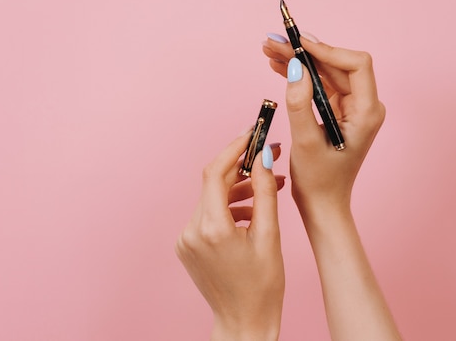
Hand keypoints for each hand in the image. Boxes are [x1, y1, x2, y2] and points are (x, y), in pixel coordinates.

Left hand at [175, 131, 284, 340]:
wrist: (244, 321)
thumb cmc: (262, 285)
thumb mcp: (270, 235)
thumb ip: (265, 192)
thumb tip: (263, 158)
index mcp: (212, 228)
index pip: (215, 172)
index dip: (234, 149)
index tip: (251, 134)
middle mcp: (191, 231)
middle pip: (213, 183)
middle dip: (241, 168)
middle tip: (268, 156)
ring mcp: (185, 239)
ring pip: (211, 198)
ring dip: (237, 189)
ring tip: (268, 186)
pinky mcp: (186, 245)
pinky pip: (207, 214)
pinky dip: (228, 207)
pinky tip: (251, 210)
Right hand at [263, 34, 384, 215]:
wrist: (322, 204)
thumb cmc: (319, 180)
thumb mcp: (305, 142)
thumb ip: (300, 103)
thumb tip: (296, 66)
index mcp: (367, 112)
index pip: (356, 64)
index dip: (327, 50)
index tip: (299, 44)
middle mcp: (363, 106)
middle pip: (336, 64)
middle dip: (304, 51)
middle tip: (274, 41)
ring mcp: (351, 108)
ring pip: (325, 72)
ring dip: (298, 61)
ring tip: (270, 50)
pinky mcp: (337, 112)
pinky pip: (319, 85)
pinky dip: (300, 75)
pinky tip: (278, 66)